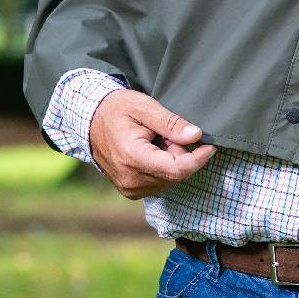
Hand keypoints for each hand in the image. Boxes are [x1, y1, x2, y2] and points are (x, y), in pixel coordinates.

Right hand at [88, 90, 216, 199]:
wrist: (88, 120)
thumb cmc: (116, 109)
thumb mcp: (144, 106)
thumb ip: (171, 123)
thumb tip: (196, 135)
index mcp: (133, 158)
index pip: (177, 170)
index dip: (198, 159)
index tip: (209, 145)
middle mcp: (130, 179)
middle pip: (175, 174)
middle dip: (181, 154)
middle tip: (168, 133)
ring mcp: (129, 188)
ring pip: (169, 180)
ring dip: (171, 161)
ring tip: (155, 140)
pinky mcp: (130, 191)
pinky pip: (159, 183)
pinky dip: (162, 167)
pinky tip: (151, 151)